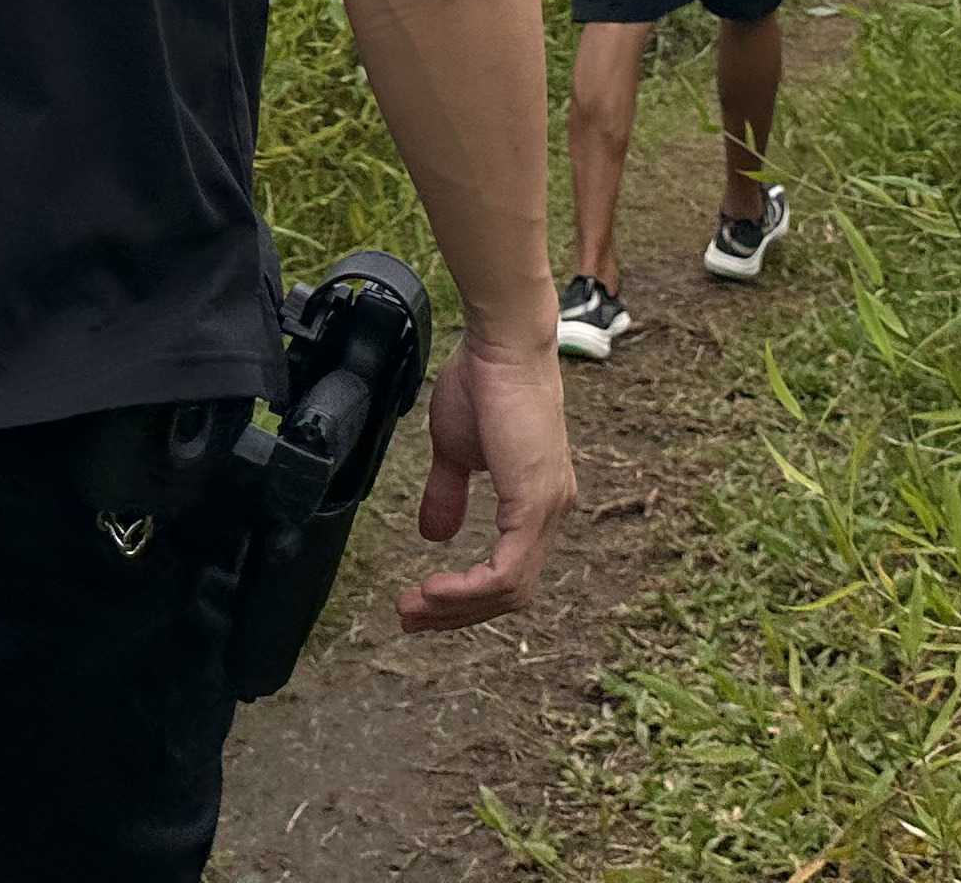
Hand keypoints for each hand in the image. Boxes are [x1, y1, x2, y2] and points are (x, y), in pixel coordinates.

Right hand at [401, 332, 575, 630]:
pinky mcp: (536, 503)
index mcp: (536, 500)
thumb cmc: (483, 383)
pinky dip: (467, 591)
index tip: (418, 602)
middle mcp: (551, 510)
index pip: (508, 572)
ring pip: (509, 590)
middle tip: (408, 617)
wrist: (500, 343)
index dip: (464, 595)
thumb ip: (449, 492)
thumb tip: (434, 534)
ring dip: (456, 607)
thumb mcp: (456, 450)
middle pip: (510, 593)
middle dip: (455, 613)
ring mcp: (548, 508)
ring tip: (412, 607)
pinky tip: (432, 590)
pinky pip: (505, 572)